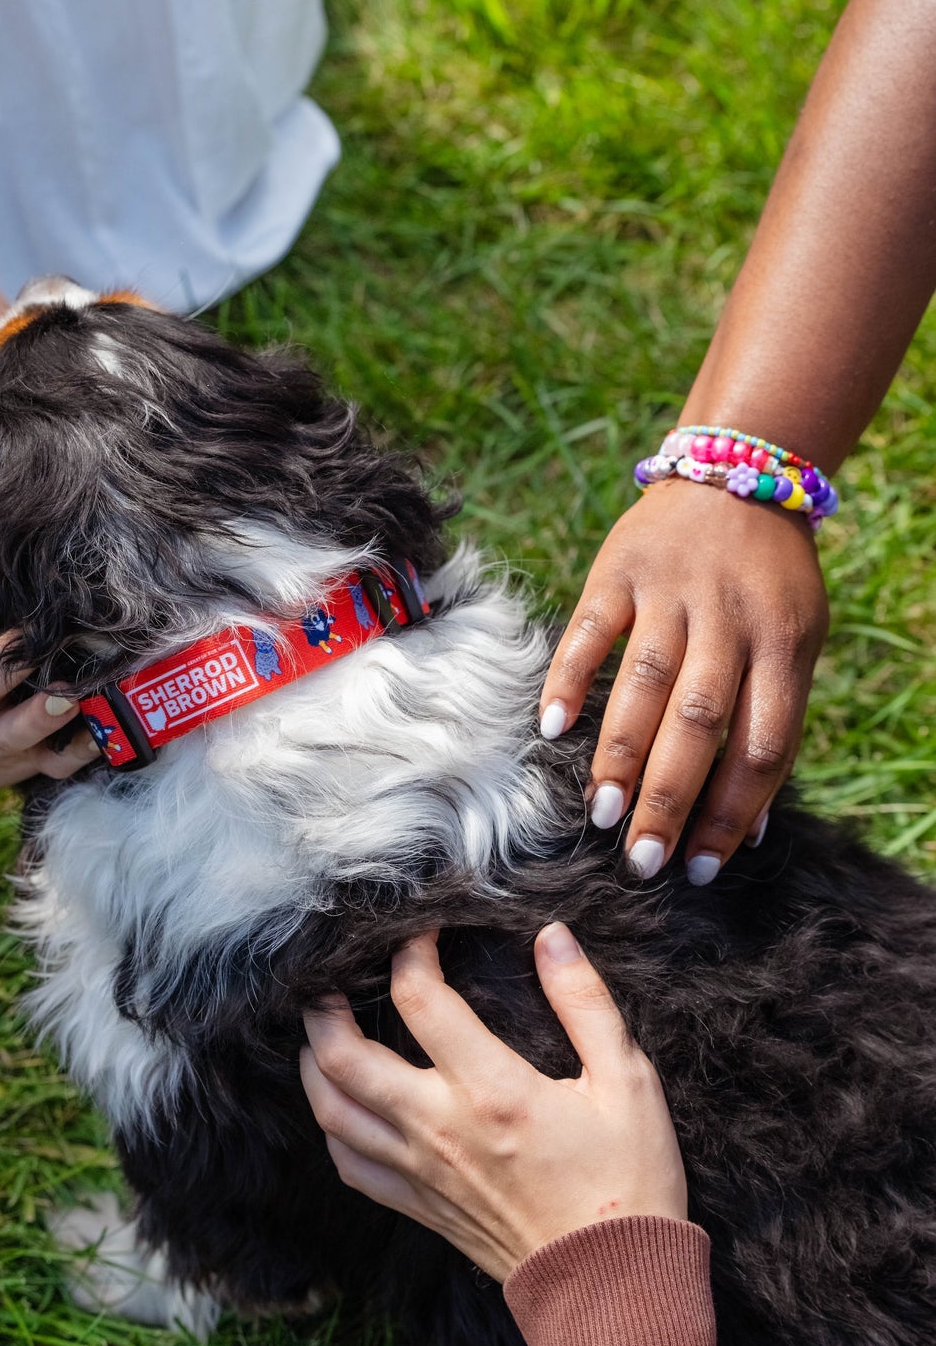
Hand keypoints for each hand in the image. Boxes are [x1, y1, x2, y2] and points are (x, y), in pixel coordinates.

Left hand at [300, 927, 686, 1282]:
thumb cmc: (630, 1180)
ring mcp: (422, 1170)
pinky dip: (333, 1126)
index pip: (419, 998)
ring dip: (314, 1062)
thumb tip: (552, 936)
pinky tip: (343, 1102)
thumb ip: (585, 1002)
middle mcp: (440, 1128)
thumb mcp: (627, 1082)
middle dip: (323, 1006)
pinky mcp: (420, 1205)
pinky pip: (350, 1163)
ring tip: (320, 1029)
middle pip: (343, 1056)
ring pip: (332, 1109)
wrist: (614, 1283)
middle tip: (328, 977)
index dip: (409, 952)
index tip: (422, 933)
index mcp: (492, 1090)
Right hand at [540, 480, 827, 881]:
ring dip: (619, 754)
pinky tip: (549, 729)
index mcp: (783, 645)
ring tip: (600, 813)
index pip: (762, 746)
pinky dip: (567, 679)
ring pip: (644, 683)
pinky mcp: (619, 570)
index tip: (703, 869)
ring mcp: (671, 592)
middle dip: (669, 799)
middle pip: (700, 724)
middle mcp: (729, 620)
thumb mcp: (796, 643)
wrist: (737, 477)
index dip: (733, 814)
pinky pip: (589, 631)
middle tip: (641, 860)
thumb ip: (771, 722)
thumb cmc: (769, 584)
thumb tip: (748, 827)